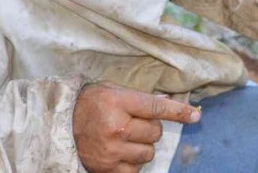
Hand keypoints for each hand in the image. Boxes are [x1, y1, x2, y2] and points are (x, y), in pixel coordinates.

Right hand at [73, 83, 200, 172]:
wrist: (62, 125)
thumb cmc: (91, 104)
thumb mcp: (114, 91)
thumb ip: (140, 98)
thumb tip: (167, 102)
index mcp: (118, 102)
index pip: (156, 108)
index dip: (178, 112)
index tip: (195, 116)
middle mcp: (116, 127)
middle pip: (156, 132)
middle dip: (151, 128)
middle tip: (135, 123)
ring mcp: (112, 151)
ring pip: (149, 152)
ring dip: (143, 146)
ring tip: (127, 138)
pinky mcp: (108, 169)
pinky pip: (136, 169)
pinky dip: (133, 161)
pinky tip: (122, 152)